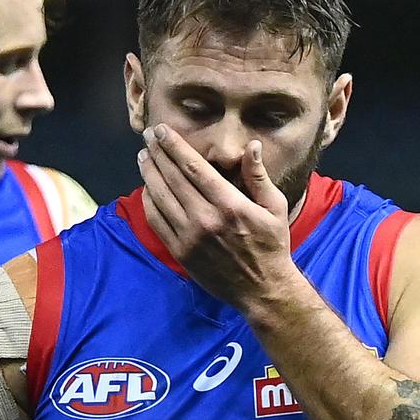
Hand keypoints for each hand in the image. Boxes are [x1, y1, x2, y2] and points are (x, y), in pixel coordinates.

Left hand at [137, 123, 297, 309]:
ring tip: (144, 157)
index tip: (162, 131)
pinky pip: (157, 221)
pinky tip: (147, 188)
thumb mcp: (275, 207)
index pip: (193, 167)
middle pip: (172, 178)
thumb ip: (259, 176)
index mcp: (229, 204)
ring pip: (160, 198)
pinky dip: (148, 201)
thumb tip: (252, 146)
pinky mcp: (180, 252)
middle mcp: (205, 219)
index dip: (174, 146)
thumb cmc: (272, 244)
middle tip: (148, 137)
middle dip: (158, 154)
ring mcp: (189, 237)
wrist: (262, 289)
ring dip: (149, 174)